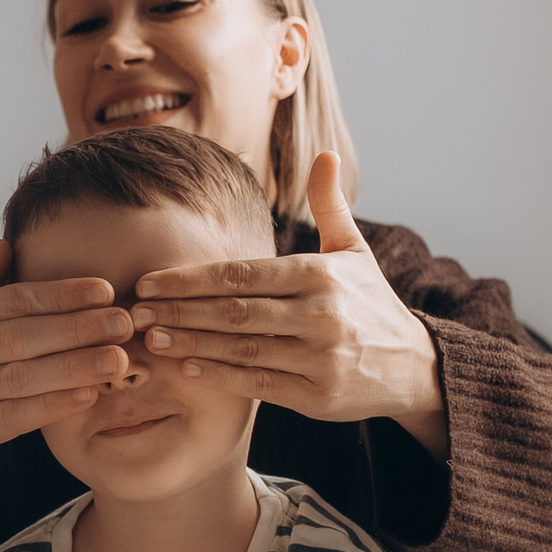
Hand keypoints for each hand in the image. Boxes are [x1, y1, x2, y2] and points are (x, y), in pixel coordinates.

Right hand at [0, 240, 131, 499]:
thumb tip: (5, 246)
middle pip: (19, 337)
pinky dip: (52, 406)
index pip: (9, 299)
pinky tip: (87, 395)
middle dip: (77, 328)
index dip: (60, 294)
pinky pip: (13, 418)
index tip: (104, 289)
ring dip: (74, 368)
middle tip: (124, 322)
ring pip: (19, 378)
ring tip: (117, 359)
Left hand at [127, 152, 450, 458]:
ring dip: (191, 344)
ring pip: (241, 350)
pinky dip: (219, 376)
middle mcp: (321, 315)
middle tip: (136, 311)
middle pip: (235, 312)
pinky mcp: (318, 397)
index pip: (243, 274)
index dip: (192, 279)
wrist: (415, 366)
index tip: (151, 280)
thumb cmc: (371, 303)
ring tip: (151, 338)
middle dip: (180, 311)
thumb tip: (327, 154)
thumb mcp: (355, 251)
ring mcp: (320, 359)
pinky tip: (187, 366)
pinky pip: (258, 384)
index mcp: (322, 275)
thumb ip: (331, 206)